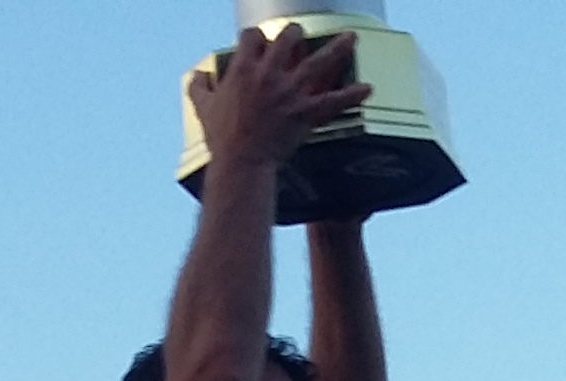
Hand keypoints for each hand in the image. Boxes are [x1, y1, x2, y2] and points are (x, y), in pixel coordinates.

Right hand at [188, 20, 369, 169]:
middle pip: (288, 38)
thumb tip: (197, 76)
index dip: (256, 37)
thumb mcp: (203, 108)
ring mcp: (289, 92)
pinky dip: (352, 95)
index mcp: (243, 69)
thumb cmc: (221, 138)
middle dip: (295, 34)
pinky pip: (333, 100)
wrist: (240, 162)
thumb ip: (198, 87)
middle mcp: (269, 74)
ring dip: (338, 48)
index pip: (252, 37)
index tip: (259, 41)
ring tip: (352, 38)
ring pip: (318, 61)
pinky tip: (367, 89)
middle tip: (300, 35)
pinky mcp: (304, 112)